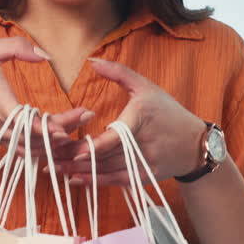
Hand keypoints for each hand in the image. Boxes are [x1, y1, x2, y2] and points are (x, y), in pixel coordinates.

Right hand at [0, 37, 94, 152]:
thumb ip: (17, 48)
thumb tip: (46, 55)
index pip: (24, 121)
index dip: (47, 128)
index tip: (69, 126)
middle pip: (35, 138)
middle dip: (64, 131)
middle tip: (88, 115)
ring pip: (33, 149)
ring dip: (58, 144)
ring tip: (82, 128)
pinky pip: (25, 151)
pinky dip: (45, 150)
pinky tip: (63, 143)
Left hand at [57, 57, 205, 185]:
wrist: (195, 144)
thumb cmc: (168, 112)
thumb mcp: (146, 87)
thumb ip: (119, 72)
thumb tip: (92, 61)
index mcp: (141, 120)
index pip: (115, 139)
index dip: (94, 148)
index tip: (74, 150)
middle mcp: (142, 145)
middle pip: (105, 157)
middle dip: (75, 160)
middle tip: (48, 159)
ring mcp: (143, 165)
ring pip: (107, 172)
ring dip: (79, 173)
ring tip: (54, 170)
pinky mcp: (143, 178)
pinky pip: (115, 182)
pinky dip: (94, 182)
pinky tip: (74, 180)